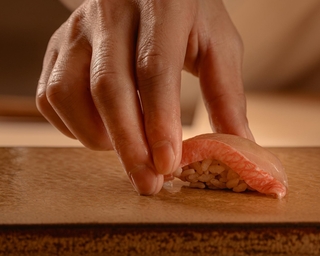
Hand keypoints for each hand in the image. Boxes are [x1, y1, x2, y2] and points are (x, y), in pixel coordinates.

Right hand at [36, 0, 253, 194]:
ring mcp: (77, 29)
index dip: (159, 121)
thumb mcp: (218, 44)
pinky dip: (73, 125)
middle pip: (108, 87)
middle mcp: (111, 13)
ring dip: (97, 136)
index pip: (154, 70)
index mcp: (161, 7)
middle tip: (147, 182)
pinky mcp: (58, 45)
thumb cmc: (190, 16)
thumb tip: (240, 145)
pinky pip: (51, 95)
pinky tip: (102, 130)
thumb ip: (227, 94)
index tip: (168, 164)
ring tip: (128, 149)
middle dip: (128, 144)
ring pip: (68, 93)